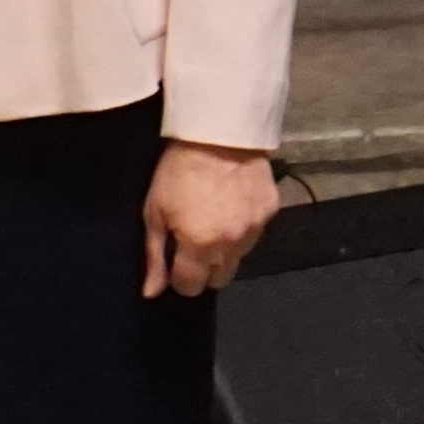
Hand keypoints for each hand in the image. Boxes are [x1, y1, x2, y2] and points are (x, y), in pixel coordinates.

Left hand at [140, 140, 278, 299]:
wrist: (218, 132)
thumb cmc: (178, 170)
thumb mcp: (154, 211)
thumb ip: (155, 255)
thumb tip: (152, 292)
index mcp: (200, 247)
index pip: (192, 287)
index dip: (180, 278)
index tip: (175, 261)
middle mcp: (231, 244)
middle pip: (219, 279)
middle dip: (204, 269)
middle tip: (193, 242)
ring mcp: (255, 229)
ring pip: (239, 258)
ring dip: (225, 248)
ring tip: (214, 218)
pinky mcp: (271, 211)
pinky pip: (255, 234)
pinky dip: (243, 227)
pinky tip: (232, 205)